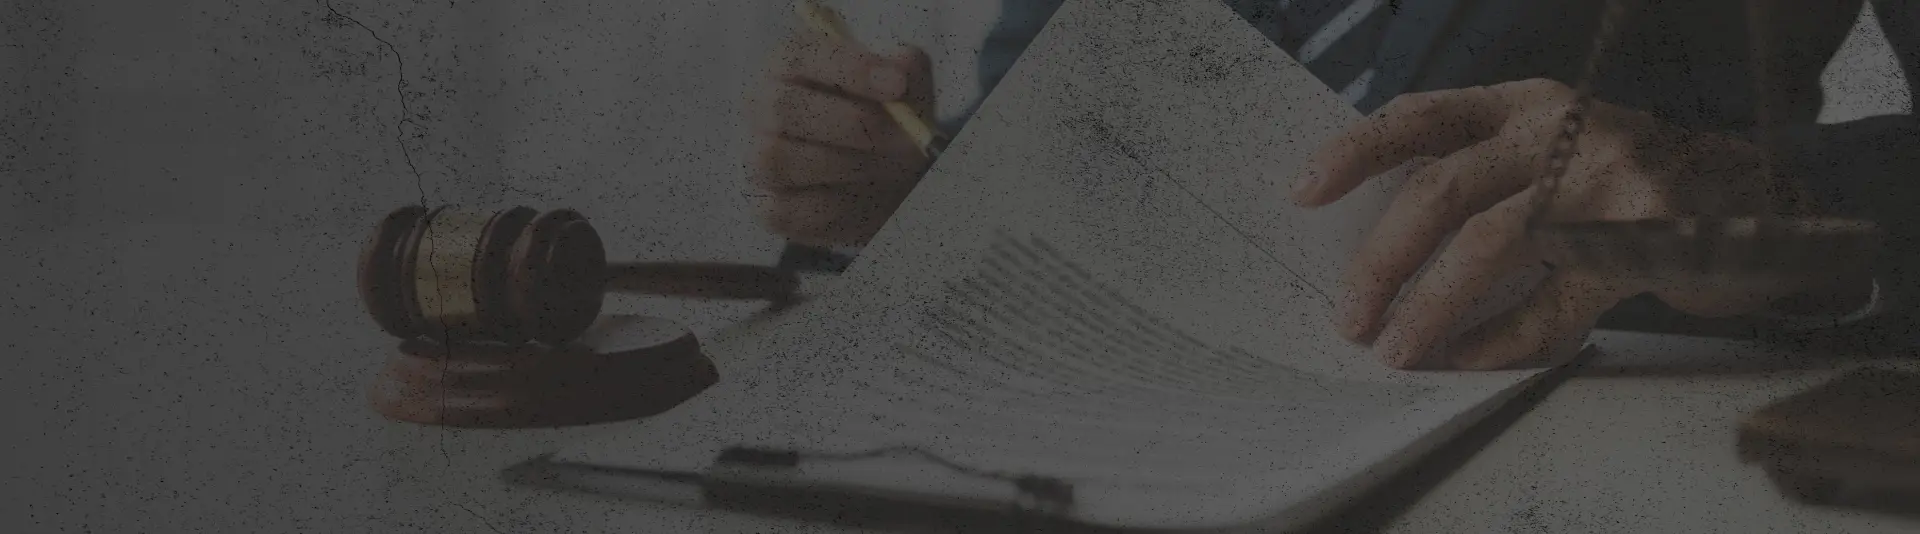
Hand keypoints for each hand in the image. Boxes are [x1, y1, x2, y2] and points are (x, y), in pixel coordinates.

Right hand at [748, 29, 935, 246]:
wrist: (889, 180)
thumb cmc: (887, 122)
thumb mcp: (906, 90)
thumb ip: (907, 70)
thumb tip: (900, 68)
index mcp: (789, 65)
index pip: (799, 56)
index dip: (849, 68)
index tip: (897, 85)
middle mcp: (762, 106)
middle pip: (783, 108)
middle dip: (850, 123)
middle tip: (899, 137)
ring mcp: (758, 157)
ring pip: (779, 159)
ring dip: (844, 166)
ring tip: (885, 168)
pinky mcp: (769, 207)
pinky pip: (788, 209)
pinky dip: (835, 207)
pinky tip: (864, 196)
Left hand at [1292, 78, 1850, 369]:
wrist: (1755, 201)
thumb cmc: (1626, 185)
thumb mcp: (1552, 151)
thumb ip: (1480, 173)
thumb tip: (1376, 241)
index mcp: (1526, 105)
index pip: (1422, 115)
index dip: (1356, 151)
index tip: (1302, 192)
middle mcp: (1562, 131)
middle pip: (1443, 189)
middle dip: (1384, 260)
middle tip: (1350, 316)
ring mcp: (1607, 181)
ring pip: (1492, 243)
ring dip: (1433, 306)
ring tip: (1398, 350)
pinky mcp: (1646, 242)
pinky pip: (1555, 300)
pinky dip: (1505, 338)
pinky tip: (1472, 360)